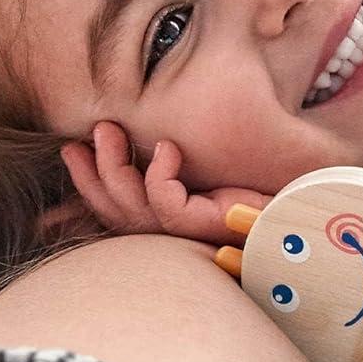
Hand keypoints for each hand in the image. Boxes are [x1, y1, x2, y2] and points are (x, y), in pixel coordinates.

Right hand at [52, 120, 268, 245]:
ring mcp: (180, 232)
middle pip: (111, 209)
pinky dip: (160, 173)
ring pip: (130, 204)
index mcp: (161, 219)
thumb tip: (143, 136)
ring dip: (114, 164)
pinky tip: (168, 148)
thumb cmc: (250, 183)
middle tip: (88, 133)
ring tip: (109, 129)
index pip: (110, 209)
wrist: (291, 198)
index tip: (71, 150)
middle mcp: (165, 232)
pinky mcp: (200, 226)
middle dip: (90, 172)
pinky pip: (165, 202)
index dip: (85, 184)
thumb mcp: (201, 166)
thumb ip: (168, 158)